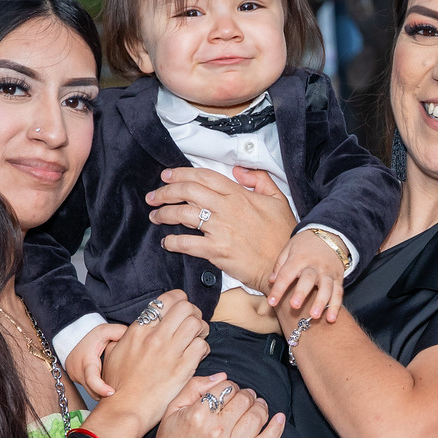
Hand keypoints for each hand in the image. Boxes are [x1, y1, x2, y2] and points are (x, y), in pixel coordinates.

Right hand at [66, 323, 125, 396]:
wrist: (73, 341)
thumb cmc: (91, 337)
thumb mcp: (104, 331)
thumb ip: (119, 333)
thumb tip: (136, 339)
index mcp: (86, 361)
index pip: (91, 378)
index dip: (100, 388)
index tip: (112, 392)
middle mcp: (78, 373)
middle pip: (94, 391)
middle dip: (108, 393)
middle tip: (124, 393)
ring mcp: (76, 379)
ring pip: (92, 393)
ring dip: (104, 393)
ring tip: (119, 389)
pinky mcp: (78, 382)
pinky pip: (91, 391)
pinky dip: (101, 391)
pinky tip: (112, 387)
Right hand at [97, 291, 208, 425]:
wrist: (124, 409)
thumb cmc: (118, 385)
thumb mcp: (114, 353)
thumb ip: (128, 336)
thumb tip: (139, 327)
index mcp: (138, 330)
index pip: (166, 300)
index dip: (179, 301)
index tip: (181, 311)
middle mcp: (154, 337)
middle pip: (186, 307)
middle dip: (193, 313)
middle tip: (193, 324)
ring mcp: (169, 352)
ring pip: (196, 323)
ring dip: (201, 329)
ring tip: (197, 339)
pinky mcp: (182, 369)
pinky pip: (202, 346)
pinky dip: (204, 349)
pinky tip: (198, 355)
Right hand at [137, 372, 285, 437]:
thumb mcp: (172, 409)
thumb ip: (194, 387)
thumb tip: (222, 376)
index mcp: (197, 415)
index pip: (226, 388)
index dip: (229, 386)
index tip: (228, 391)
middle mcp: (215, 432)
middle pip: (244, 401)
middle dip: (246, 395)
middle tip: (245, 397)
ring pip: (256, 418)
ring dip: (260, 407)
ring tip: (258, 405)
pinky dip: (275, 429)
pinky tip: (279, 418)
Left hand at [147, 166, 297, 291]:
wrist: (283, 266)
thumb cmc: (282, 235)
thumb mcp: (278, 200)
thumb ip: (259, 180)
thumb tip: (238, 171)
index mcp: (240, 195)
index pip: (204, 176)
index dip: (181, 173)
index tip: (167, 176)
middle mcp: (227, 209)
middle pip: (188, 191)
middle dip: (166, 191)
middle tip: (154, 195)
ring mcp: (221, 230)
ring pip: (183, 214)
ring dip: (164, 214)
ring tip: (155, 216)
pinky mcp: (217, 251)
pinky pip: (187, 243)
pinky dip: (173, 242)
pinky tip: (167, 241)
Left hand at [268, 232, 346, 321]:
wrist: (330, 234)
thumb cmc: (304, 245)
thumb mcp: (289, 248)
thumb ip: (280, 265)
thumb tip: (271, 281)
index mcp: (299, 258)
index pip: (287, 274)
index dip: (279, 288)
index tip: (271, 302)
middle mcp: (315, 265)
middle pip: (308, 279)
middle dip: (301, 293)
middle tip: (294, 306)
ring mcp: (328, 272)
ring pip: (326, 288)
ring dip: (321, 302)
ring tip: (314, 316)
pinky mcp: (339, 278)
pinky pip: (338, 293)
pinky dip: (336, 306)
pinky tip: (331, 318)